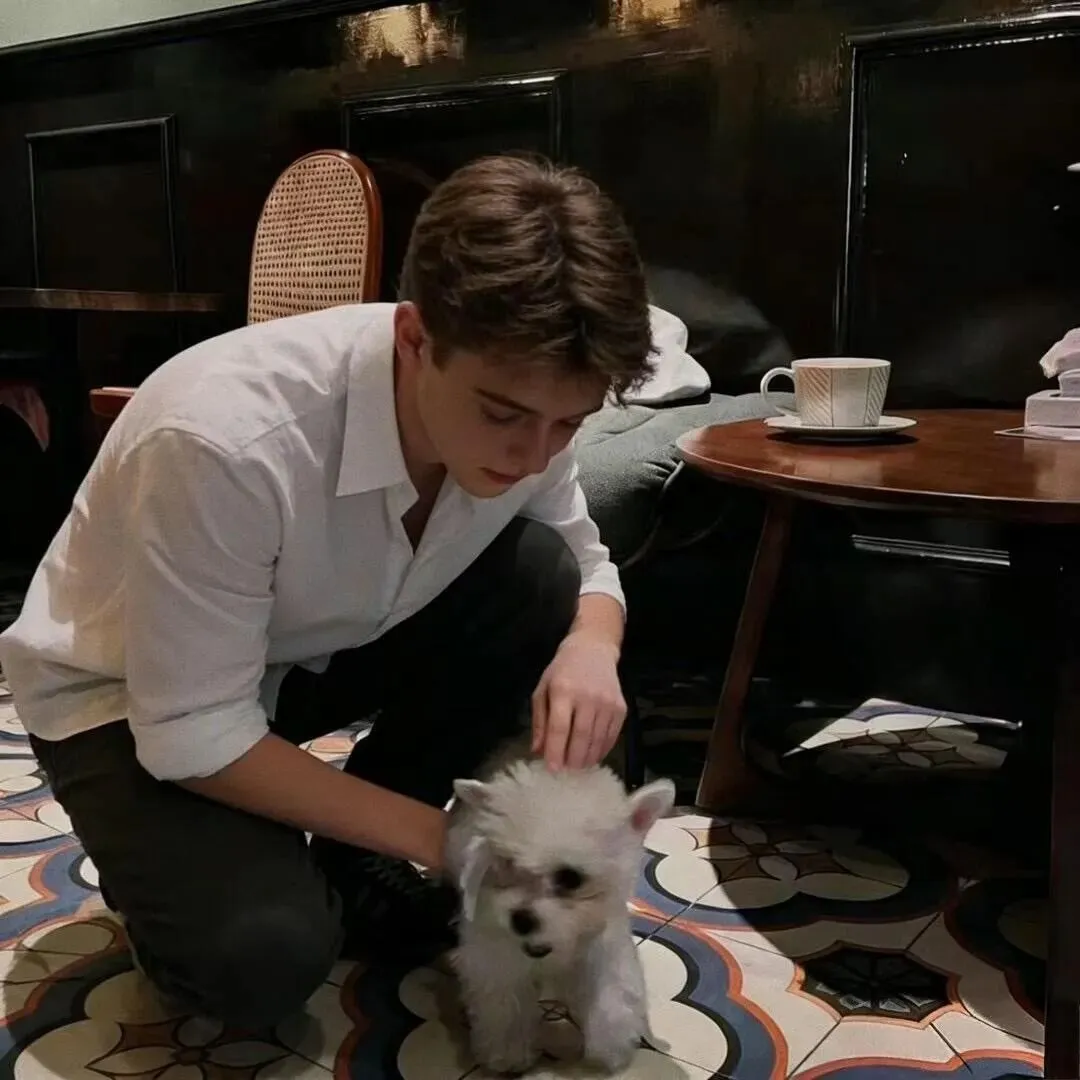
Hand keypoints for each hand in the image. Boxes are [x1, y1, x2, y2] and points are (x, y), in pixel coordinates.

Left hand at [531, 632, 625, 769]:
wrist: (593, 650)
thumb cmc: (562, 671)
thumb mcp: (543, 689)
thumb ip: (540, 721)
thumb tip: (538, 750)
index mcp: (563, 690)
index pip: (560, 727)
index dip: (556, 751)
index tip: (552, 769)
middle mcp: (587, 696)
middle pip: (582, 736)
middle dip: (573, 759)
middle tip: (567, 769)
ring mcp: (607, 702)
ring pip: (598, 739)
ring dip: (588, 758)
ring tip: (579, 765)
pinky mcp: (621, 707)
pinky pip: (612, 736)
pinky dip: (603, 749)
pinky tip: (593, 754)